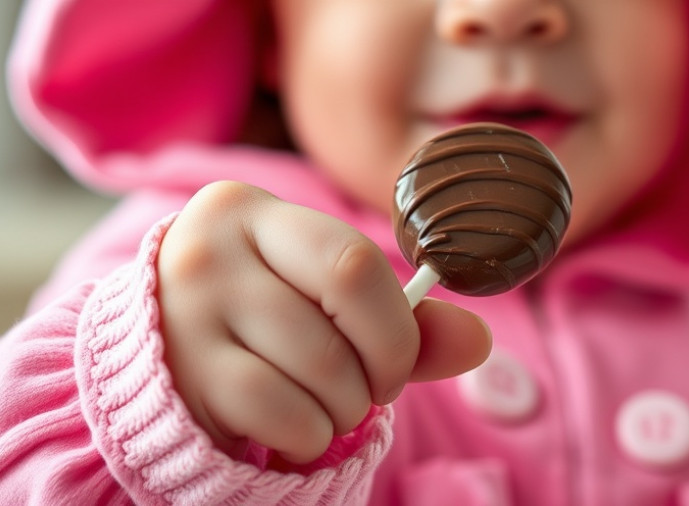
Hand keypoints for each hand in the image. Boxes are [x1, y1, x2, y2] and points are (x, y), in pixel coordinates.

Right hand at [157, 181, 490, 462]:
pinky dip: (307, 437)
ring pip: (318, 370)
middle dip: (376, 371)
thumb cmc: (257, 325)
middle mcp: (210, 248)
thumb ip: (399, 321)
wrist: (154, 362)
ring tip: (320, 407)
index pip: (355, 260)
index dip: (396, 325)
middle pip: (342, 310)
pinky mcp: (181, 374)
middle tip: (365, 391)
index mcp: (252, 212)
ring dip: (342, 409)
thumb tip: (478, 340)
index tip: (395, 361)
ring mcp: (187, 310)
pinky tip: (288, 430)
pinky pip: (283, 413)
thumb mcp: (321, 306)